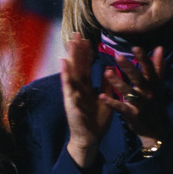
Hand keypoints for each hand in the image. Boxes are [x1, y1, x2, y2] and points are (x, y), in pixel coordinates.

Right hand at [63, 33, 112, 167]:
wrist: (90, 139)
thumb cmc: (96, 120)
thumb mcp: (105, 98)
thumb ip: (106, 84)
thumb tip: (109, 68)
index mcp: (86, 87)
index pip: (85, 66)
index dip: (86, 53)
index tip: (87, 39)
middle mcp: (78, 88)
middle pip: (77, 65)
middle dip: (77, 50)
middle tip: (77, 34)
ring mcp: (73, 94)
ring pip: (71, 72)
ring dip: (71, 56)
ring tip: (71, 42)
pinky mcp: (70, 101)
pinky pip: (68, 85)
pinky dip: (65, 73)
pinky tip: (63, 62)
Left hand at [99, 46, 169, 145]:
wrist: (157, 130)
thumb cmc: (156, 104)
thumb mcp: (158, 85)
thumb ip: (158, 66)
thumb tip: (159, 48)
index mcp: (153, 84)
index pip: (149, 69)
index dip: (143, 58)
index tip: (135, 47)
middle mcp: (148, 92)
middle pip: (138, 78)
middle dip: (128, 67)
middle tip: (117, 56)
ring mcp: (140, 104)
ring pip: (128, 92)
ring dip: (117, 82)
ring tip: (107, 72)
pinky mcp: (133, 114)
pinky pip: (121, 107)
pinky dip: (111, 102)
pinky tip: (101, 96)